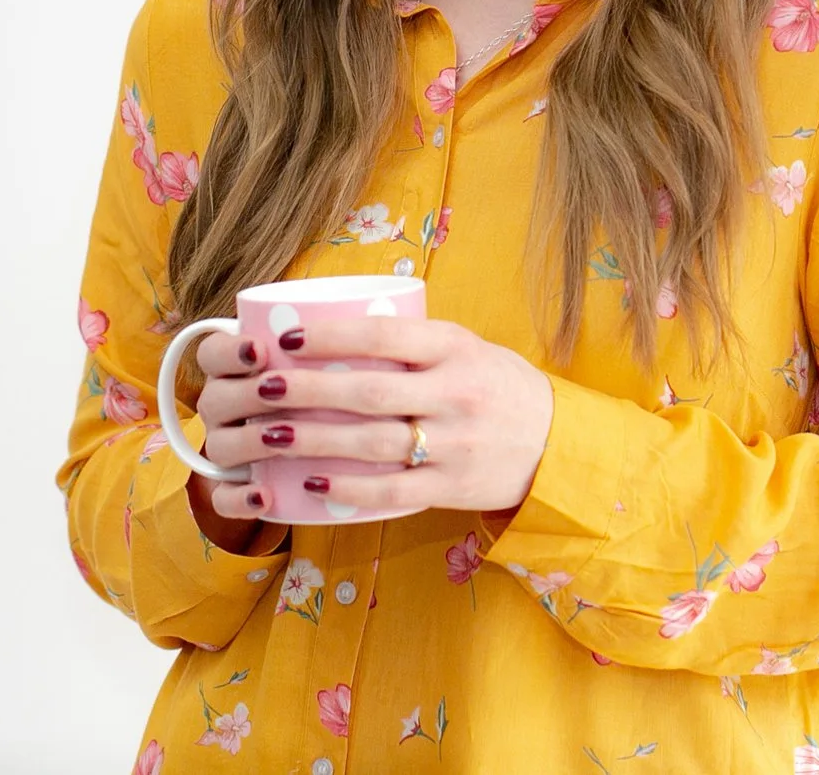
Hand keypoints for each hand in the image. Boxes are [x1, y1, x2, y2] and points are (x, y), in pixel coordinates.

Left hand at [192, 316, 555, 519]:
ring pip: (373, 443)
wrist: (557, 443)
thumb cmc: (496, 386)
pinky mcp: (451, 487)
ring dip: (314, 440)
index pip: (385, 336)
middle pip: (368, 391)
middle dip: (307, 390)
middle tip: (261, 387)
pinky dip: (350, 489)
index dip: (332, 336)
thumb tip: (329, 328)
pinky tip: (311, 484)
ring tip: (268, 435)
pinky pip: (392, 491)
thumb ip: (412, 342)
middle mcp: (455, 394)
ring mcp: (454, 444)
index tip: (286, 338)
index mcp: (455, 348)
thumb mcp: (466, 347)